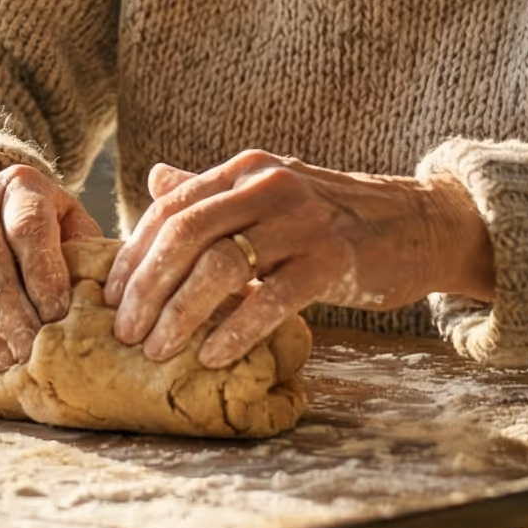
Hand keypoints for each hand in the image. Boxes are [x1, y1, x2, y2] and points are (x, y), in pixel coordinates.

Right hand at [0, 163, 101, 370]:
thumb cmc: (49, 231)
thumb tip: (112, 304)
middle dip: (8, 310)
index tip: (58, 315)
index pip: (27, 227)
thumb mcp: (73, 228)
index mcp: (21, 185)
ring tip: (5, 361)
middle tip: (30, 350)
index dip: (43, 274)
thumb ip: (89, 256)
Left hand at [106, 151, 492, 368]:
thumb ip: (214, 190)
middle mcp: (268, 187)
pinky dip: (235, 329)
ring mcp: (302, 221)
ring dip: (179, 314)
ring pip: (220, 267)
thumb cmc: (336, 217)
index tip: (109, 297)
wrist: (418, 223)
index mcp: (247, 171)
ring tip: (157, 350)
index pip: (172, 209)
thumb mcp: (272, 191)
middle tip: (123, 331)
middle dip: (146, 287)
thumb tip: (155, 180)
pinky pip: (271, 298)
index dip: (135, 254)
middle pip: (185, 235)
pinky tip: (212, 356)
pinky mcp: (332, 259)